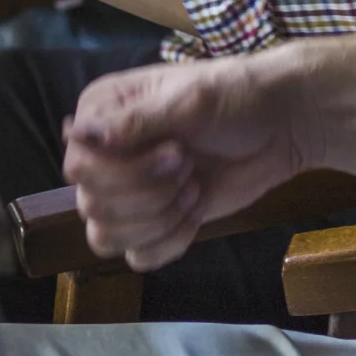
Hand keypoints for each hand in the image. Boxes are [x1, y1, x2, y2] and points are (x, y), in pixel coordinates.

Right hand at [63, 53, 306, 269]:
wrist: (280, 126)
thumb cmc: (235, 98)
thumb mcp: (188, 101)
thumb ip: (133, 122)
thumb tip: (75, 133)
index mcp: (102, 114)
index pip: (77, 166)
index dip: (124, 171)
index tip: (176, 151)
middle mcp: (104, 155)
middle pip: (92, 205)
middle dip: (150, 194)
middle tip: (188, 165)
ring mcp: (128, 192)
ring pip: (106, 238)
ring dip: (158, 219)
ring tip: (193, 189)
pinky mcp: (154, 223)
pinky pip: (137, 257)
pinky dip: (169, 242)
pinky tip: (196, 213)